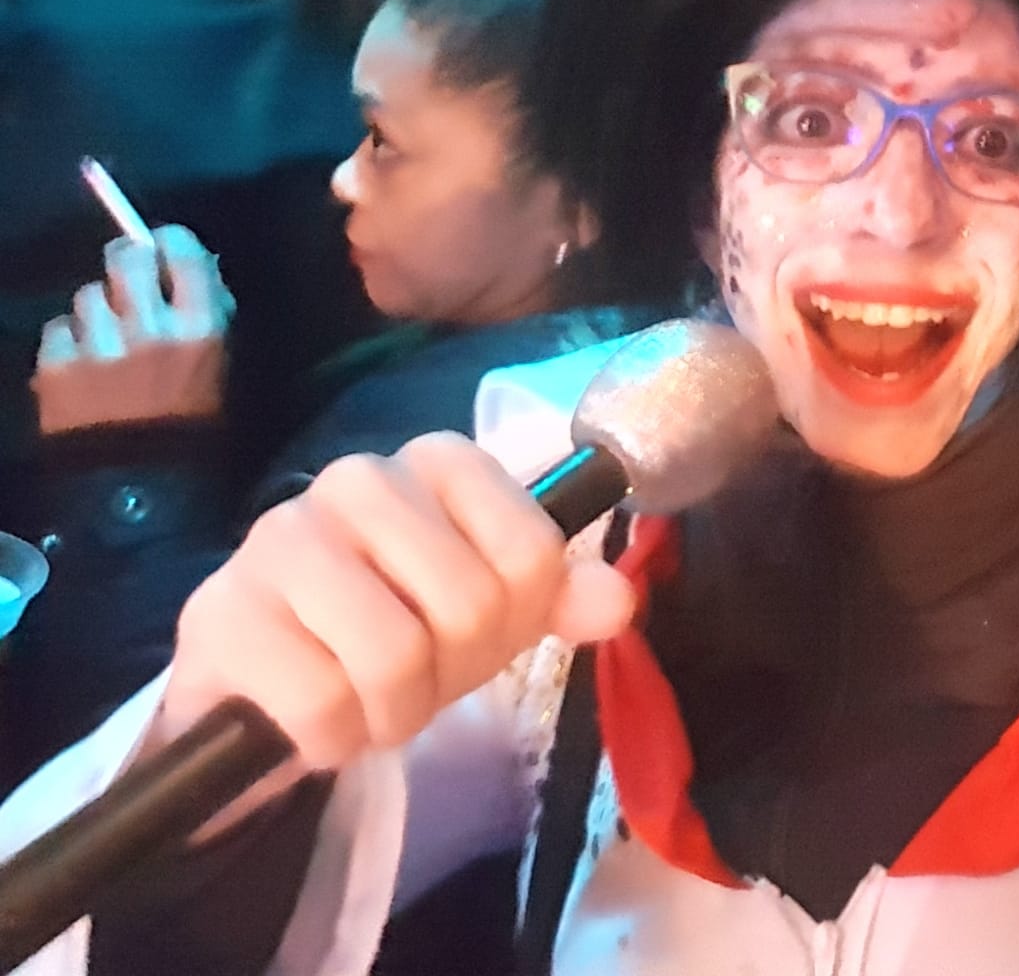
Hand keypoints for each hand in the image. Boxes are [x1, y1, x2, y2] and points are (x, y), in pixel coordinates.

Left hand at [32, 225, 235, 435]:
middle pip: (127, 257)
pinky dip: (68, 341)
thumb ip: (207, 320)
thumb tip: (195, 275)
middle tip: (129, 278)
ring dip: (97, 310)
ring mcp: (98, 344)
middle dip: (127, 262)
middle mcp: (148, 327)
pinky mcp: (57, 365)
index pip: (182, 253)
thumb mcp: (218, 372)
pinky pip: (58, 329)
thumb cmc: (191, 435)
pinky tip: (81, 365)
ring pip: (88, 294)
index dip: (170, 243)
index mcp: (199, 328)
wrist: (138, 495)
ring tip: (105, 339)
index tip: (165, 247)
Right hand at [159, 434, 635, 777]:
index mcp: (440, 461)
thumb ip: (558, 597)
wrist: (267, 684)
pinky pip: (320, 701)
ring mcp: (281, 536)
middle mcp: (360, 478)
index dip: (515, 622)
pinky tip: (314, 719)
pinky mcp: (220, 611)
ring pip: (394, 654)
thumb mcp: (492, 610)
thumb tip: (617, 601)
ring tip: (367, 702)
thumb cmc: (395, 626)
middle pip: (470, 606)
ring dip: (392, 714)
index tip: (473, 631)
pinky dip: (331, 738)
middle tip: (414, 678)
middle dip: (453, 674)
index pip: (533, 556)